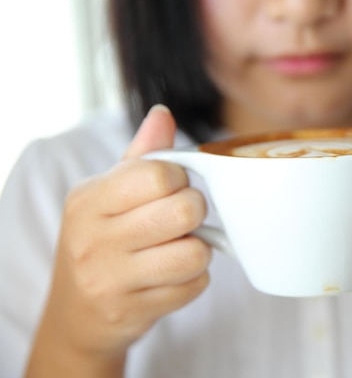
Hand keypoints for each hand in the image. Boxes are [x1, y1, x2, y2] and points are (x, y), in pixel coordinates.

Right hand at [26, 105, 211, 377]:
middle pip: (185, 211)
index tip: (171, 188)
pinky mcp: (134, 310)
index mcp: (89, 199)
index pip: (157, 173)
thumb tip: (163, 114)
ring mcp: (113, 279)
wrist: (77, 313)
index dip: (178, 178)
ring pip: (195, 252)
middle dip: (195, 212)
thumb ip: (141, 156)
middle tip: (181, 219)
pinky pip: (195, 285)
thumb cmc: (101, 241)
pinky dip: (194, 279)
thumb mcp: (108, 194)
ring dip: (199, 249)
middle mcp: (95, 239)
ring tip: (179, 247)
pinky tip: (172, 275)